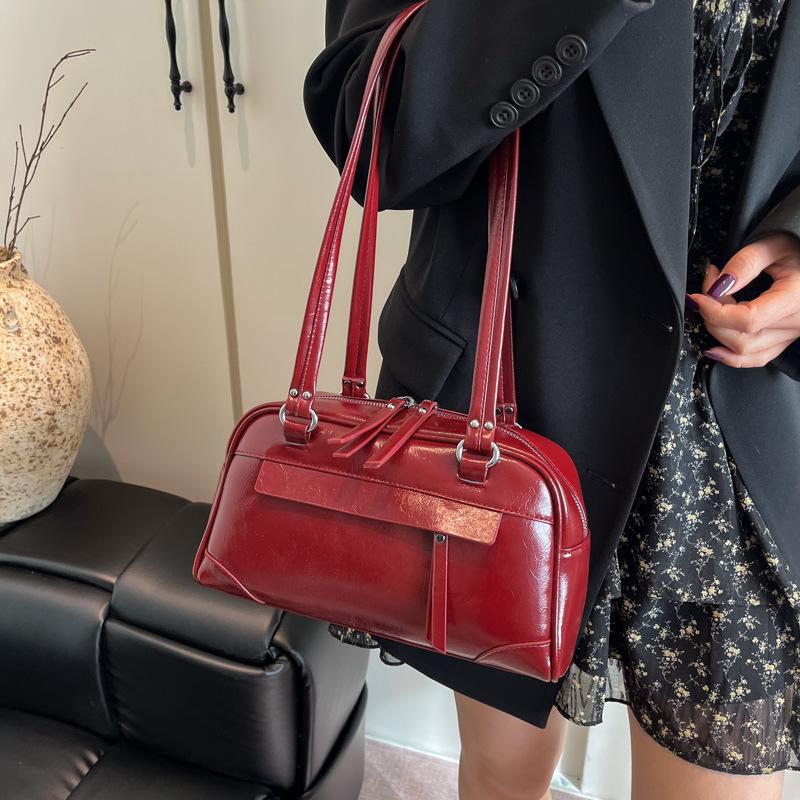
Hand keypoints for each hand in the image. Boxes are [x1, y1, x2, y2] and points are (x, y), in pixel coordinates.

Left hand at [685, 231, 799, 367]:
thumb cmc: (799, 249)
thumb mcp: (773, 244)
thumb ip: (745, 263)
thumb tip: (719, 286)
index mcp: (795, 299)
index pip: (747, 320)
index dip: (715, 311)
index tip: (697, 298)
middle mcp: (795, 322)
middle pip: (741, 338)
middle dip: (713, 316)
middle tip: (709, 288)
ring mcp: (790, 335)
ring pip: (744, 351)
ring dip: (718, 332)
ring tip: (716, 305)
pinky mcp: (783, 340)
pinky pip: (755, 358)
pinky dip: (731, 356)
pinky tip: (714, 349)